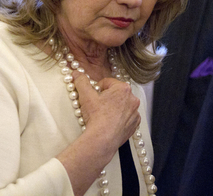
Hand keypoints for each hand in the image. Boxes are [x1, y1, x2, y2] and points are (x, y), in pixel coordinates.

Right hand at [57, 73, 140, 195]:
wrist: (102, 139)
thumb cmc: (96, 116)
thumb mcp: (86, 95)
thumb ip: (81, 81)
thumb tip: (76, 72)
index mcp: (123, 88)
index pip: (108, 82)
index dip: (98, 89)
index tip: (93, 97)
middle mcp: (133, 99)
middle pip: (116, 94)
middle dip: (107, 98)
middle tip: (98, 107)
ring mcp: (135, 113)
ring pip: (122, 106)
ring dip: (114, 108)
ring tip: (104, 116)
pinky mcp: (135, 125)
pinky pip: (127, 118)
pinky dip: (120, 119)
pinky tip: (111, 123)